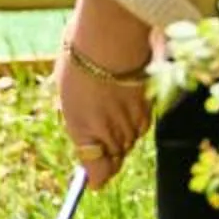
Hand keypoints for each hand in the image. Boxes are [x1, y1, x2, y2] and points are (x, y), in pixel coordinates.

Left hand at [55, 0, 155, 192]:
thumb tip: (84, 134)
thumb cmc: (81, 61)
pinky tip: (124, 99)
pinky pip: (141, 124)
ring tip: (109, 108)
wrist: (111, 38)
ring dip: (121, 133)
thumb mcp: (68, 94)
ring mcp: (134, 124)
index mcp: (85, 134)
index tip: (92, 181)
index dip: (96, 178)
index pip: (98, 174)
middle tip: (99, 137)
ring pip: (130, 141)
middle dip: (107, 152)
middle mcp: (112, 135)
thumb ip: (80, 121)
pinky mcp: (150, 110)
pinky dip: (134, 118)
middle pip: (115, 158)